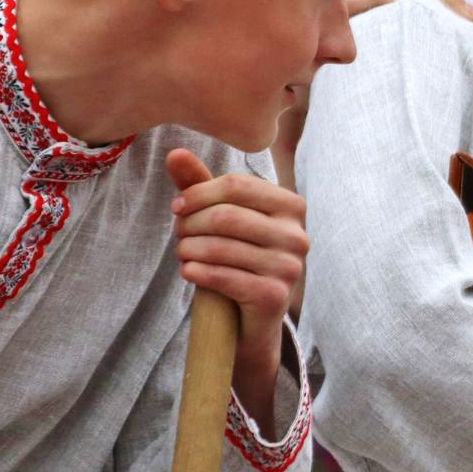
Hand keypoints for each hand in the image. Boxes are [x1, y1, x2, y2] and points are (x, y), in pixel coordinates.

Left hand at [167, 149, 305, 411]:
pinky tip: (188, 271)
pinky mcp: (275, 296)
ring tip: (182, 254)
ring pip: (221, 246)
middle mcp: (298, 234)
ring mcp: (290, 267)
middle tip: (178, 235)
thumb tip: (174, 152)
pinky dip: (198, 272)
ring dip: (189, 249)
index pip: (236, 185)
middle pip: (226, 215)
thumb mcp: (221, 218)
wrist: (251, 318)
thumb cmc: (236, 258)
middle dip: (191, 224)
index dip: (198, 193)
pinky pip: (225, 276)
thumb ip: (200, 184)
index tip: (177, 207)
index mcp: (291, 205)